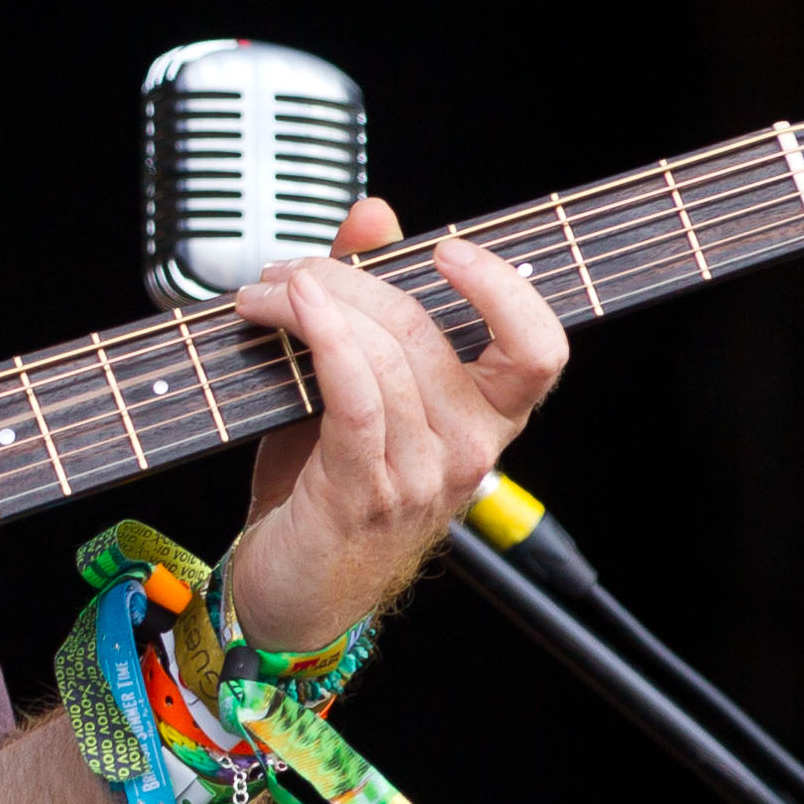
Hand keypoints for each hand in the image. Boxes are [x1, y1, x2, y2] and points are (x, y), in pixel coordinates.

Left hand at [223, 197, 568, 653]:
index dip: (505, 291)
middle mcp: (467, 450)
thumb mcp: (354, 384)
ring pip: (384, 356)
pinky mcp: (362, 494)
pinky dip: (324, 341)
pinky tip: (292, 310)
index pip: (539, 351)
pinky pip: (356, 400)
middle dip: (350, 278)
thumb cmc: (326, 486)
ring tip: (264, 295)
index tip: (448, 249)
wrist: (291, 590)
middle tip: (290, 270)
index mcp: (484, 420)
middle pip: (429, 330)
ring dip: (314, 306)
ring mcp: (420, 477)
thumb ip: (371, 298)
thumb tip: (374, 214)